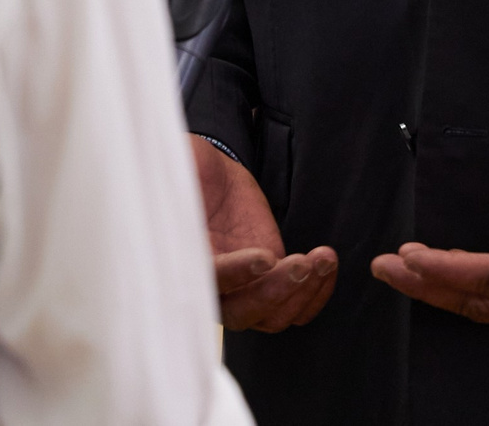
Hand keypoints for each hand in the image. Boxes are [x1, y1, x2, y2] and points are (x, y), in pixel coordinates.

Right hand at [191, 136, 337, 331]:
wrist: (211, 178)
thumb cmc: (190, 172)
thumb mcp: (180, 171)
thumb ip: (179, 181)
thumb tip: (162, 177)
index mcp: (184, 262)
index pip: (209, 282)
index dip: (236, 274)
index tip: (265, 257)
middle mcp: (212, 287)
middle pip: (242, 314)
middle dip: (275, 293)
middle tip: (301, 263)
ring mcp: (243, 289)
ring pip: (272, 317)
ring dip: (302, 293)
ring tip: (323, 259)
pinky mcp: (269, 281)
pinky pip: (294, 307)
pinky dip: (316, 294)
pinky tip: (326, 265)